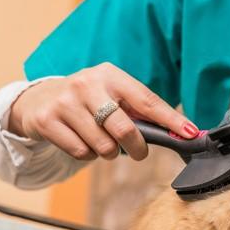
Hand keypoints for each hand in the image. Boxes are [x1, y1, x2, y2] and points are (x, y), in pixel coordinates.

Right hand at [7, 62, 196, 161]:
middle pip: (125, 129)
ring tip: (103, 141)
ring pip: (103, 145)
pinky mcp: (48, 120)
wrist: (39, 99)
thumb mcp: (113, 95)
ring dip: (109, 152)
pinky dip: (88, 154)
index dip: (171, 120)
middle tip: (139, 152)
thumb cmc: (90, 100)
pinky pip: (81, 152)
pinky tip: (83, 141)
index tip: (190, 133)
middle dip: (138, 147)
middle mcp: (88, 84)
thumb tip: (179, 133)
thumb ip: (140, 111)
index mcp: (111, 75)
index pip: (148, 101)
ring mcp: (65, 102)